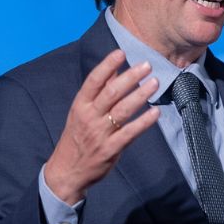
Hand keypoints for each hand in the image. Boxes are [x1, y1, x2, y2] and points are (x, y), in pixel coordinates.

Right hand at [43, 51, 162, 204]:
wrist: (67, 171)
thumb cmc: (77, 138)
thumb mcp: (81, 113)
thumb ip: (97, 93)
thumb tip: (113, 70)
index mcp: (80, 106)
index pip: (93, 81)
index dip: (107, 66)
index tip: (120, 53)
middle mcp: (89, 117)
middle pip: (111, 92)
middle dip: (130, 77)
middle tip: (147, 66)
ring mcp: (100, 133)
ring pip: (123, 110)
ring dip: (141, 95)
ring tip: (155, 83)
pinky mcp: (110, 149)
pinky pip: (130, 133)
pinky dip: (144, 122)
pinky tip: (155, 113)